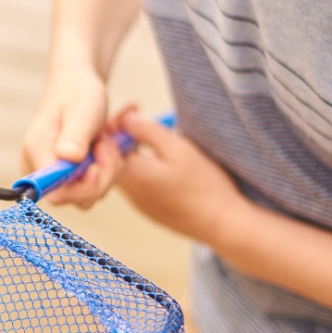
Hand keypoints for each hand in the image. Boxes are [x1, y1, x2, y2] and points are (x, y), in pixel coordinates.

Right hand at [21, 64, 120, 207]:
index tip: (98, 164)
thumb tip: (68, 158)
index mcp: (36, 152)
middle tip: (106, 145)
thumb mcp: (82, 111)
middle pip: (73, 198)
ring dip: (106, 172)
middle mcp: (38, 168)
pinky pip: (89, 188)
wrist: (76, 84)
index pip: (55, 192)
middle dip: (100, 177)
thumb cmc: (77, 93)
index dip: (83, 187)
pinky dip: (104, 171)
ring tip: (104, 141)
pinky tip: (103, 148)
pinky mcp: (64, 174)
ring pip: (86, 195)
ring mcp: (51, 173)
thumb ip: (75, 136)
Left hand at [115, 110, 246, 243]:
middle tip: (140, 118)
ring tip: (151, 137)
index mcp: (130, 173)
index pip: (108, 141)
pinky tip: (160, 161)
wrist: (223, 224)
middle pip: (114, 156)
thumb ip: (147, 131)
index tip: (135, 108)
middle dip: (124, 134)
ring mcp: (138, 204)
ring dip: (133, 151)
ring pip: (126, 170)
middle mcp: (128, 191)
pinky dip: (142, 167)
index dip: (118, 121)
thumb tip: (126, 119)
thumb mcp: (177, 148)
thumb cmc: (204, 184)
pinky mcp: (150, 211)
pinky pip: (137, 184)